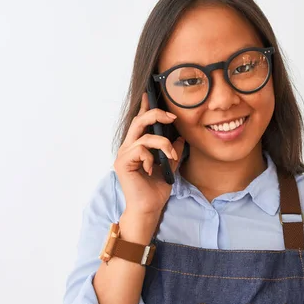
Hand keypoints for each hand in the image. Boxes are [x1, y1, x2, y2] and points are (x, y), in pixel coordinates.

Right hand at [113, 92, 185, 217]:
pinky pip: (140, 150)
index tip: (150, 94)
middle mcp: (128, 148)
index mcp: (137, 147)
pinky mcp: (123, 163)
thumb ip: (172, 151)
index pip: (140, 122)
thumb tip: (180, 137)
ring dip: (163, 144)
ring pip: (144, 136)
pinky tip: (152, 170)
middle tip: (172, 118)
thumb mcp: (169, 167)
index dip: (145, 107)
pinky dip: (151, 157)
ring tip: (171, 157)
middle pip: (138, 121)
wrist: (149, 209)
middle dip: (156, 114)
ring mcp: (124, 155)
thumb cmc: (156, 190)